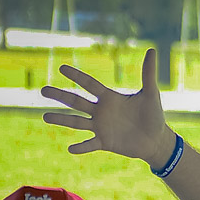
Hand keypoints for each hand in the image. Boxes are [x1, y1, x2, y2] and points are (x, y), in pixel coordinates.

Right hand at [41, 48, 172, 165]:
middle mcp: (101, 111)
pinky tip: (70, 149)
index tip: (61, 67)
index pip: (89, 84)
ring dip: (62, 120)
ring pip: (77, 122)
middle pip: (76, 102)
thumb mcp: (151, 93)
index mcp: (109, 98)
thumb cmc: (153, 115)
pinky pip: (90, 145)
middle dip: (60, 95)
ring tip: (44, 116)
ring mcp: (101, 127)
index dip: (76, 76)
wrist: (157, 139)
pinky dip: (81, 147)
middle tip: (43, 90)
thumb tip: (152, 50)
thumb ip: (148, 73)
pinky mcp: (105, 142)